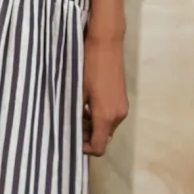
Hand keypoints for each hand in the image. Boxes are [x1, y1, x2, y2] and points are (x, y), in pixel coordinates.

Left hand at [83, 31, 127, 156]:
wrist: (106, 45)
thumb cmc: (88, 67)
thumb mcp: (78, 92)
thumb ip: (76, 114)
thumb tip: (71, 128)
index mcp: (106, 116)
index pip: (99, 147)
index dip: (85, 148)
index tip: (73, 139)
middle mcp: (118, 116)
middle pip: (103, 138)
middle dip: (87, 135)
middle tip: (71, 122)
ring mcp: (122, 108)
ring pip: (107, 127)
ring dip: (93, 125)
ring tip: (77, 111)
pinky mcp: (123, 100)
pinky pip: (111, 116)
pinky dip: (99, 116)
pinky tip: (87, 103)